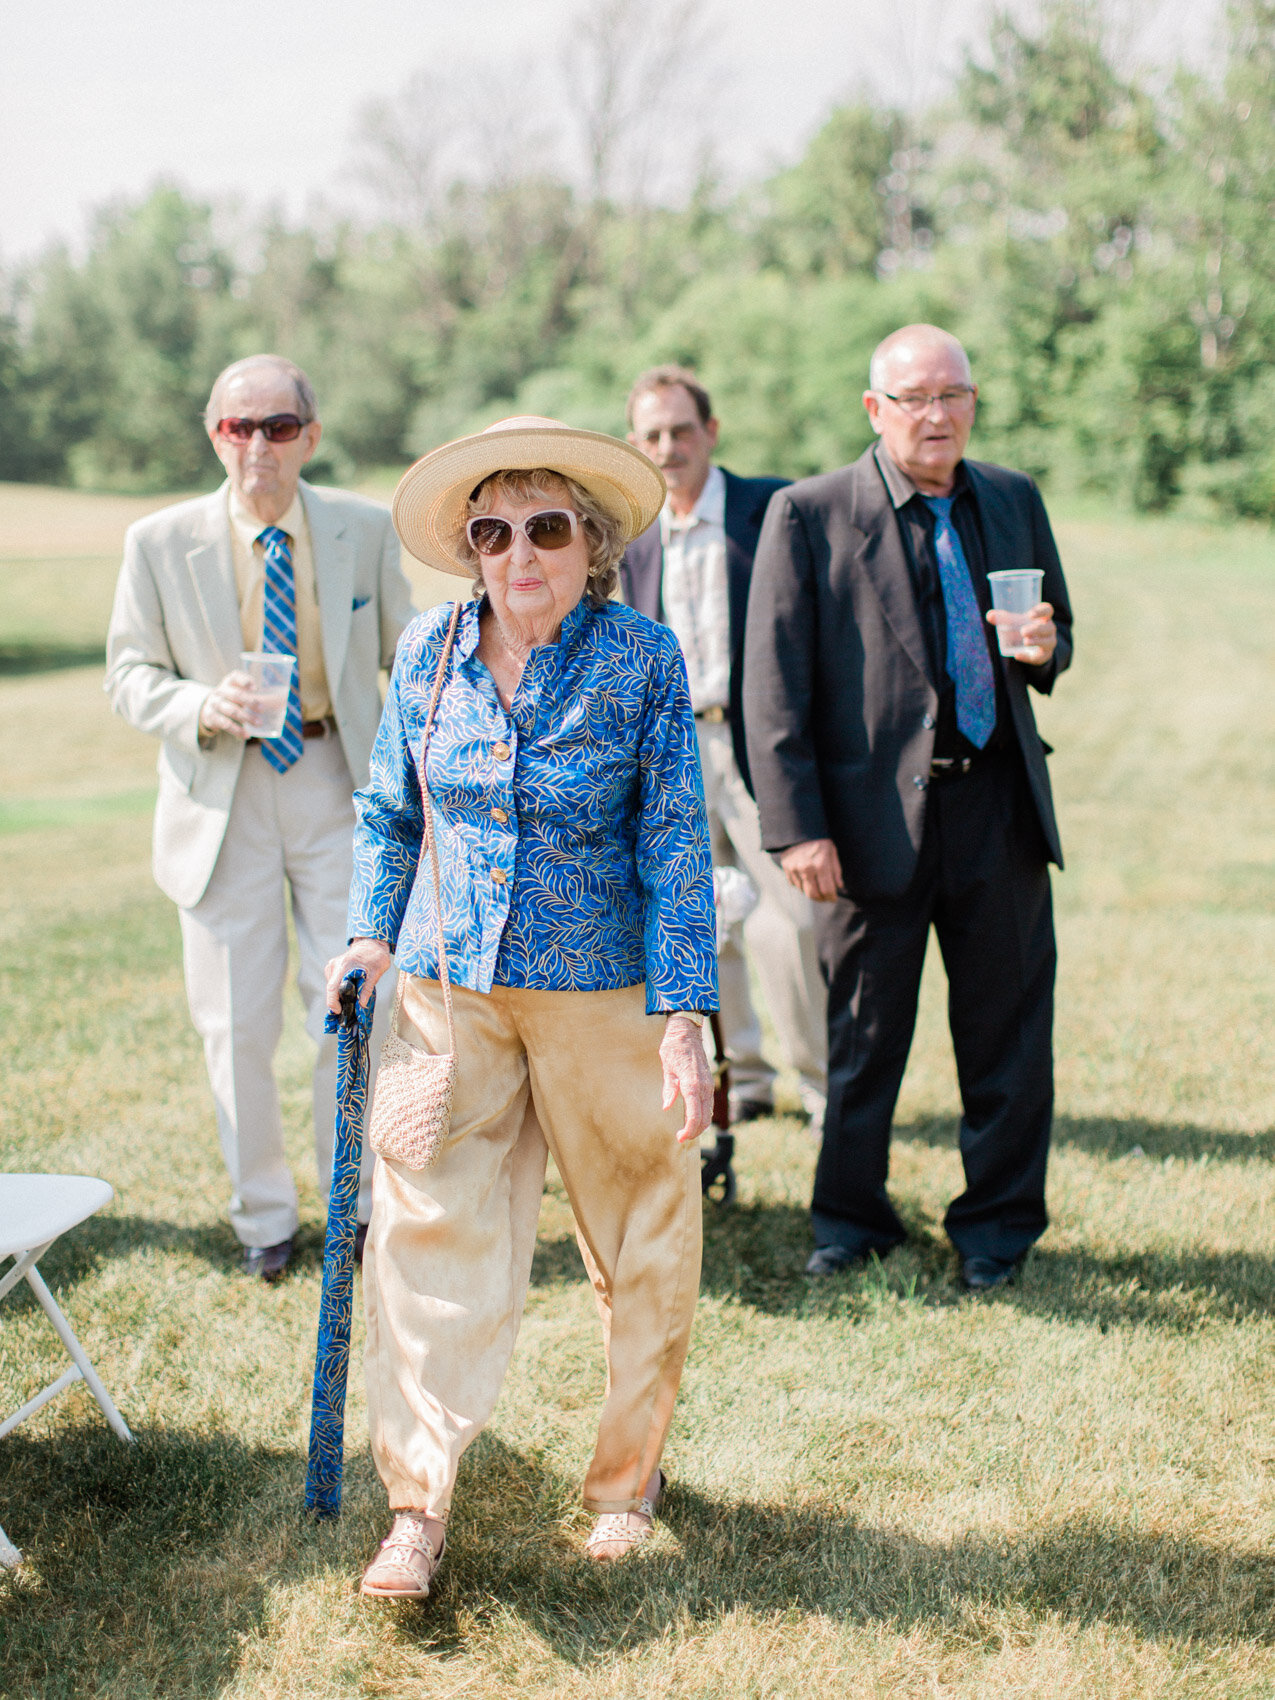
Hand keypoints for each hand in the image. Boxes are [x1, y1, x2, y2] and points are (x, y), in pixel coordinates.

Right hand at [198, 670, 261, 739]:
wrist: (208, 710)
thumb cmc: (231, 700)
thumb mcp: (237, 693)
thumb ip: (253, 695)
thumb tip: (281, 704)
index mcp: (229, 682)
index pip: (235, 676)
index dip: (245, 681)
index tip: (255, 688)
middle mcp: (221, 691)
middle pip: (236, 695)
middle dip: (250, 702)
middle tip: (262, 709)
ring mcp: (215, 703)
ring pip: (231, 710)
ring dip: (246, 717)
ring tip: (258, 723)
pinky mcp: (211, 717)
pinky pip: (225, 724)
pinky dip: (237, 730)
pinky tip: (246, 735)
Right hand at [325, 939, 392, 1012]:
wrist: (371, 943)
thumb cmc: (376, 956)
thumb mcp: (377, 972)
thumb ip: (367, 988)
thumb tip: (362, 1004)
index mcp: (345, 965)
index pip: (332, 987)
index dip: (333, 1001)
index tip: (338, 1010)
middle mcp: (335, 965)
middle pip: (331, 988)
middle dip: (337, 1000)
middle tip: (348, 1008)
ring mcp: (332, 965)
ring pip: (331, 986)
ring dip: (339, 993)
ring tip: (351, 997)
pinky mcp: (332, 967)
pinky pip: (333, 981)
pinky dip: (339, 988)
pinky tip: (349, 988)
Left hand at [660, 1016, 713, 1144]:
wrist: (687, 1031)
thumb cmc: (674, 1047)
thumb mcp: (666, 1067)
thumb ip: (669, 1088)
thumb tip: (666, 1107)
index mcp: (692, 1084)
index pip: (695, 1116)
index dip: (689, 1130)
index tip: (679, 1137)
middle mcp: (703, 1086)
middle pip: (705, 1118)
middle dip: (694, 1132)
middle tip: (681, 1137)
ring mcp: (708, 1085)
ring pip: (709, 1113)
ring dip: (700, 1125)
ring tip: (686, 1131)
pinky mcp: (708, 1083)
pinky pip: (709, 1104)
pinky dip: (703, 1115)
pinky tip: (693, 1118)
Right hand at [780, 838, 843, 902]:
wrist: (799, 829)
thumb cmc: (819, 841)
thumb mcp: (832, 852)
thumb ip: (836, 871)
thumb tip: (839, 887)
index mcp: (821, 864)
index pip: (827, 890)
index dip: (831, 897)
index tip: (833, 898)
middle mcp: (806, 868)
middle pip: (814, 894)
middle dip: (821, 899)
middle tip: (826, 898)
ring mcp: (795, 869)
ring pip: (803, 890)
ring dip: (811, 891)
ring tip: (816, 885)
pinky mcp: (786, 868)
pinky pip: (794, 884)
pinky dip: (801, 885)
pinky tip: (806, 878)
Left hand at [987, 601, 1056, 666]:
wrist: (1031, 646)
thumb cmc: (1023, 627)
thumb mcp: (1013, 621)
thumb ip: (1002, 618)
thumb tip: (989, 615)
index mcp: (1043, 617)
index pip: (1047, 610)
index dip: (1041, 611)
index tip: (1030, 614)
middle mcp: (1049, 629)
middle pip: (1048, 627)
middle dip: (1037, 629)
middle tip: (1023, 631)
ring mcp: (1048, 642)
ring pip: (1049, 642)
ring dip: (1038, 641)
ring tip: (1025, 641)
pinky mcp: (1044, 655)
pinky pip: (1040, 657)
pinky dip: (1028, 657)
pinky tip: (1018, 656)